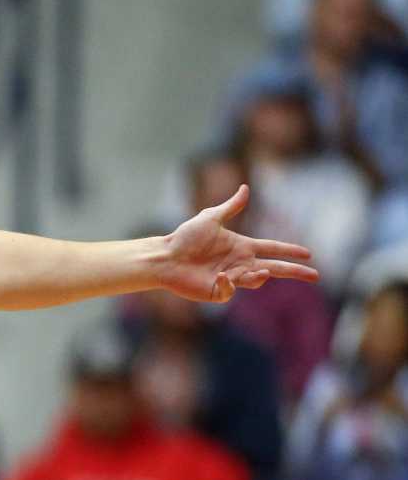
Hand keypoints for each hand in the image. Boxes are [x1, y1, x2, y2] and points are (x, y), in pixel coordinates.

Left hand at [156, 185, 318, 302]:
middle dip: (294, 272)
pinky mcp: (218, 291)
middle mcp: (240, 264)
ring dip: (261, 276)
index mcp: (242, 247)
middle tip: (314, 275)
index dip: (290, 251)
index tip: (308, 253)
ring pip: (256, 281)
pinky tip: (220, 276)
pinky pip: (231, 291)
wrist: (165, 257)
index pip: (273, 249)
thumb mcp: (210, 218)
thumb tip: (245, 188)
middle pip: (274, 268)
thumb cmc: (185, 237)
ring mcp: (230, 279)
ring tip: (262, 271)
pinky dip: (230, 284)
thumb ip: (230, 206)